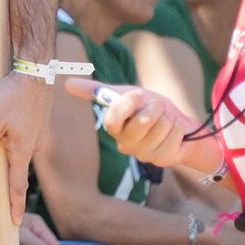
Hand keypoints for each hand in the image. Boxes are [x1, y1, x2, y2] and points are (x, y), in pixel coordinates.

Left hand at [0, 72, 53, 222]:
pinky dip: (4, 115)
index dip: (14, 203)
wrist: (36, 72)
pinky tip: (2, 99)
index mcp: (21, 150)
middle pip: (7, 155)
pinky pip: (12, 124)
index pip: (17, 184)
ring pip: (6, 136)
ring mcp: (34, 132)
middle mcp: (30, 145)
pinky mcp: (33, 120)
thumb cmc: (16, 96)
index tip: (15, 221)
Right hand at [68, 79, 195, 167]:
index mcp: (114, 127)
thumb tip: (66, 83)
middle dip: (155, 109)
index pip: (112, 119)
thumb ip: (97, 91)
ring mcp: (143, 154)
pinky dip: (178, 129)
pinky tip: (174, 132)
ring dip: (168, 118)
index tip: (139, 94)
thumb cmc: (146, 107)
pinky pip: (174, 137)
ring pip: (161, 128)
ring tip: (165, 120)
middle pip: (140, 123)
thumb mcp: (124, 94)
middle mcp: (125, 143)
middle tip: (157, 106)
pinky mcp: (162, 160)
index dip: (127, 105)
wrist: (175, 123)